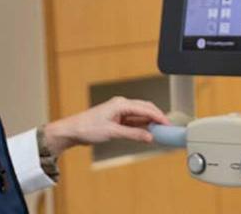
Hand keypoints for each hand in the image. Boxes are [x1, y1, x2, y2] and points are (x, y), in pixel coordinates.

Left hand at [40, 96, 169, 155]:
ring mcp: (119, 111)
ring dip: (150, 122)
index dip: (159, 116)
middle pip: (145, 108)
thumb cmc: (87, 128)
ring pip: (140, 114)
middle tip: (167, 127)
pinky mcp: (117, 118)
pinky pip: (134, 120)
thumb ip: (133, 134)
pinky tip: (147, 131)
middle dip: (157, 117)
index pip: (145, 108)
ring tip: (160, 130)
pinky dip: (142, 125)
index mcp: (121, 104)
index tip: (168, 124)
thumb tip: (149, 136)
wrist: (72, 131)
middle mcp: (121, 105)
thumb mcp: (113, 132)